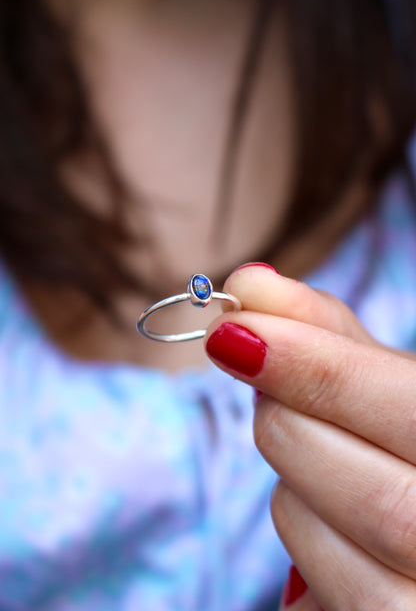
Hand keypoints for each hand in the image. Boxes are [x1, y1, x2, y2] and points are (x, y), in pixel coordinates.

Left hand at [205, 263, 415, 609]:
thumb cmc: (405, 441)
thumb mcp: (388, 384)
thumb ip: (327, 334)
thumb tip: (248, 282)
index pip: (413, 412)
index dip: (320, 370)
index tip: (235, 329)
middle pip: (369, 492)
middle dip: (289, 421)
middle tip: (263, 381)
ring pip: (313, 532)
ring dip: (292, 477)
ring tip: (322, 458)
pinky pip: (301, 586)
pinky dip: (299, 530)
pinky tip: (332, 516)